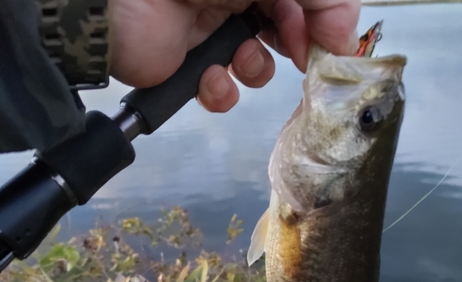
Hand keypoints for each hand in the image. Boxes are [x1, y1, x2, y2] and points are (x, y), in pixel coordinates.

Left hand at [110, 0, 359, 111]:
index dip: (324, 21)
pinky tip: (210, 78)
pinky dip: (221, 91)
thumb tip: (344, 35)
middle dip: (294, 45)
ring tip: (239, 58)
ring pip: (258, 66)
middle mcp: (239, 0)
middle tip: (295, 52)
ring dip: (255, 69)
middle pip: (288, 32)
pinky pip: (222, 91)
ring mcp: (215, 35)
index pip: (307, 2)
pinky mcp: (192, 69)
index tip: (331, 45)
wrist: (117, 6)